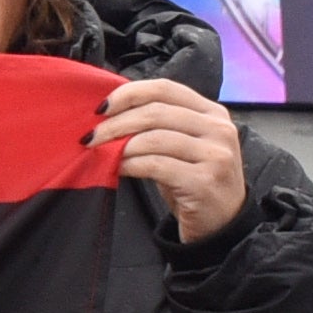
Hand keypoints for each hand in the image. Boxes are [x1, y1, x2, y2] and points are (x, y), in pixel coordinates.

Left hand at [89, 77, 246, 243]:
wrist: (221, 224)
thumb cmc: (193, 182)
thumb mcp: (182, 146)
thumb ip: (158, 125)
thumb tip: (110, 113)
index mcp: (212, 112)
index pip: (165, 88)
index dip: (128, 94)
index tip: (101, 107)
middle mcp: (218, 129)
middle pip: (155, 112)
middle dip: (116, 123)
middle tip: (90, 136)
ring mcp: (214, 155)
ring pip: (153, 138)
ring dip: (119, 145)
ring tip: (100, 153)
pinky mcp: (203, 181)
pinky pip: (155, 165)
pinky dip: (130, 165)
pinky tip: (117, 168)